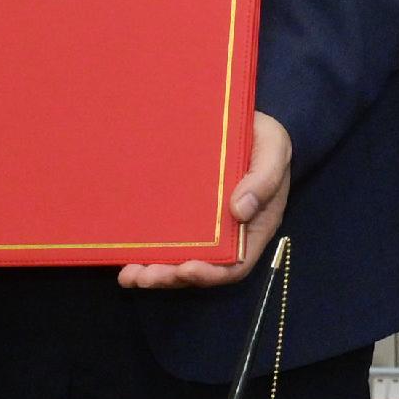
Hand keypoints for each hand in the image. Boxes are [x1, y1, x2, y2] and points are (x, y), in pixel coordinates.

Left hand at [123, 113, 292, 289]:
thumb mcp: (274, 150)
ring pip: (179, 260)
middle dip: (172, 277)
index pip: (235, 264)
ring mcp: (203, 228)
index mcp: (254, 227)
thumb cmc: (265, 140)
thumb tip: (240, 210)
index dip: (211, 273)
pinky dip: (145, 251)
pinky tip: (124, 254)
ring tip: (130, 275)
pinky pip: (165, 239)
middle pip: (201, 268)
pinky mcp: (182, 215)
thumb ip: (264, 178)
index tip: (187, 268)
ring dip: (154, 272)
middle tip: (145, 276)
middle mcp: (227, 236)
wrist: (241, 122)